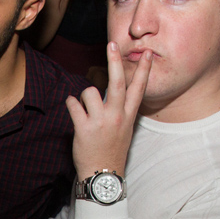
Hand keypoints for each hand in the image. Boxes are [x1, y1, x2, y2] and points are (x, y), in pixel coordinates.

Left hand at [66, 41, 151, 178]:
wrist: (102, 174)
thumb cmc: (112, 151)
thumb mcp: (124, 130)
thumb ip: (121, 110)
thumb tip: (112, 92)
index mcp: (128, 116)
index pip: (139, 89)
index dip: (144, 71)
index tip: (148, 54)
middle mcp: (117, 116)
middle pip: (117, 82)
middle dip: (114, 61)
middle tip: (111, 44)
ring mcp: (101, 122)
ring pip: (89, 92)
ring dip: (83, 96)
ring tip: (84, 108)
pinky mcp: (84, 128)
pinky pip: (73, 104)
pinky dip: (71, 104)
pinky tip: (73, 109)